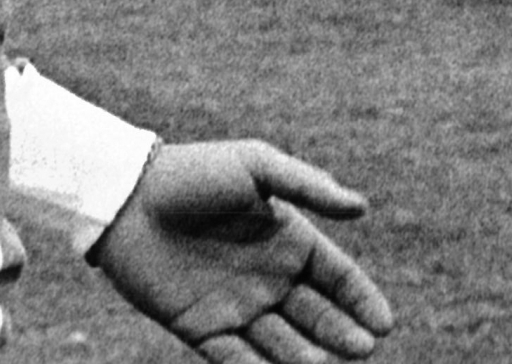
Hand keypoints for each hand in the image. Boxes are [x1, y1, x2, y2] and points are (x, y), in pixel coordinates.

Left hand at [90, 140, 394, 361]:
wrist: (127, 195)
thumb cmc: (196, 172)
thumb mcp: (257, 167)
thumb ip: (308, 187)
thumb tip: (363, 207)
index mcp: (287, 238)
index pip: (335, 276)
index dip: (360, 299)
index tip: (384, 324)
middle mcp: (267, 277)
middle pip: (316, 315)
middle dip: (341, 333)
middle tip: (362, 349)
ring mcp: (235, 305)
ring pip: (280, 343)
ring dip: (304, 357)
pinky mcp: (199, 327)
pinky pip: (233, 358)